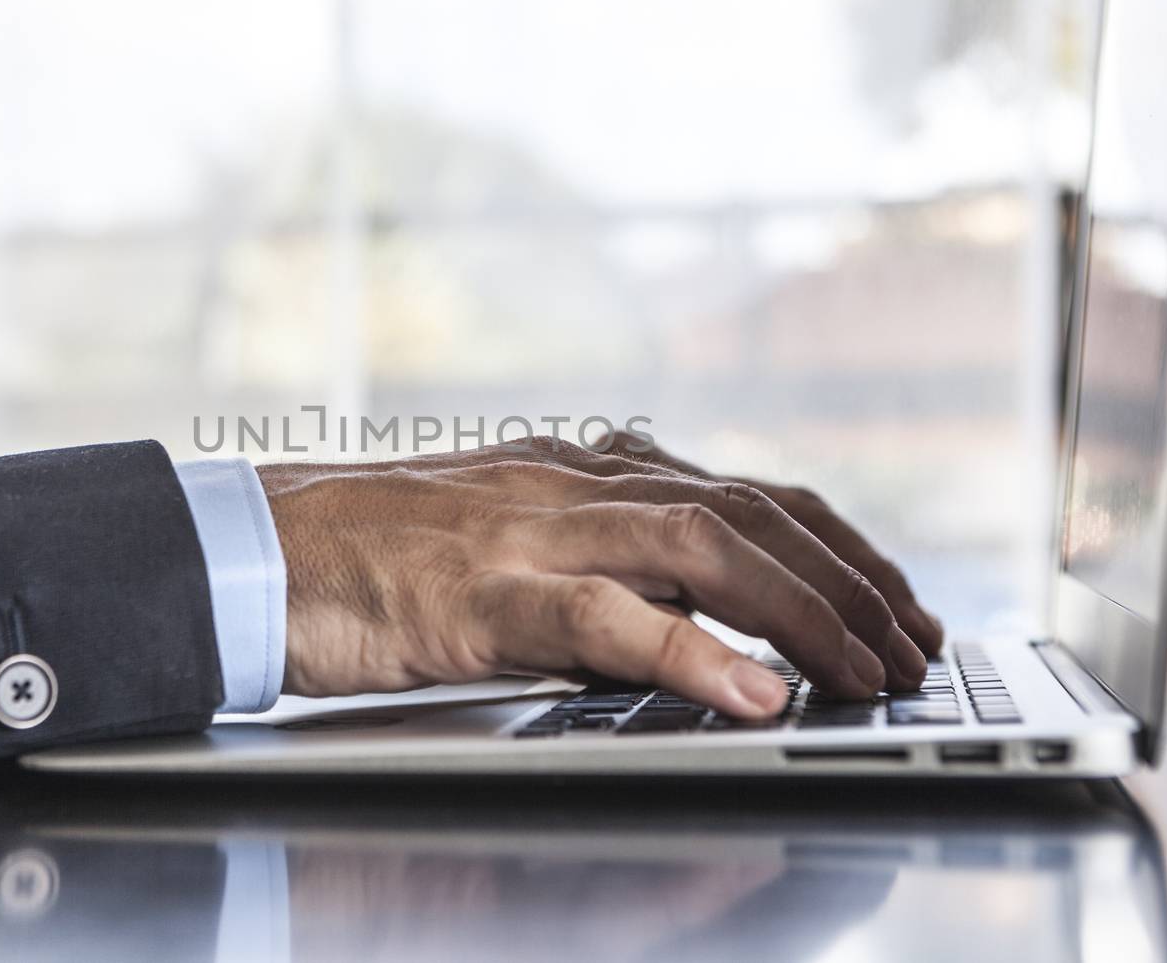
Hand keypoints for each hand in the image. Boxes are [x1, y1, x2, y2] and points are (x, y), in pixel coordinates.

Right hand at [259, 435, 941, 718]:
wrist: (250, 548)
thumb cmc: (366, 556)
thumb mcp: (500, 542)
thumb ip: (588, 563)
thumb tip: (683, 623)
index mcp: (580, 473)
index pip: (743, 491)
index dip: (836, 545)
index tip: (895, 599)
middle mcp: (573, 485)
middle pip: (750, 510)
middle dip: (852, 577)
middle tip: (916, 644)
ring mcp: (530, 530)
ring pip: (704, 546)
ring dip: (805, 608)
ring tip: (871, 670)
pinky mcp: (482, 592)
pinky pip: (605, 616)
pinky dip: (690, 653)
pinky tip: (754, 693)